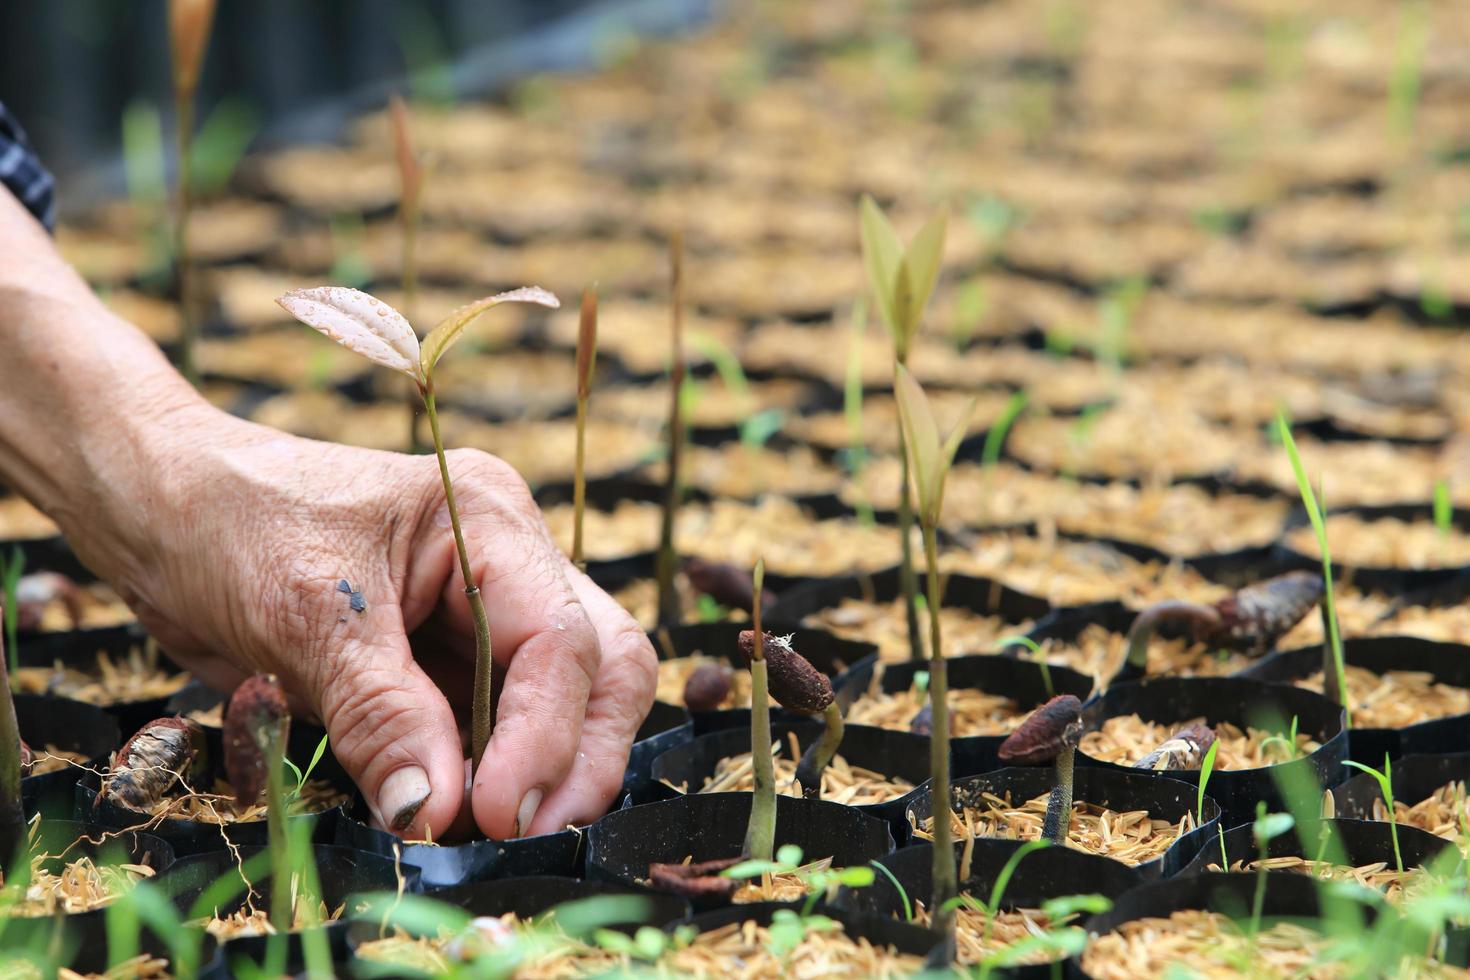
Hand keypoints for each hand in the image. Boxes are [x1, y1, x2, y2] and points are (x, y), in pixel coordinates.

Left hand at [81, 408, 656, 840]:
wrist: (161, 510)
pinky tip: (458, 813)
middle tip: (524, 833)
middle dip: (581, 755)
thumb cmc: (231, 524)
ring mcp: (484, 615)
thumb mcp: (306, 616)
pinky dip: (490, 775)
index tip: (495, 813)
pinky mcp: (448, 663)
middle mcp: (508, 564)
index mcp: (488, 521)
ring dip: (544, 772)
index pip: (560, 638)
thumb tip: (435, 813)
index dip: (543, 734)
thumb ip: (380, 714)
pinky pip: (497, 725)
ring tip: (490, 834)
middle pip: (602, 666)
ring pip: (568, 700)